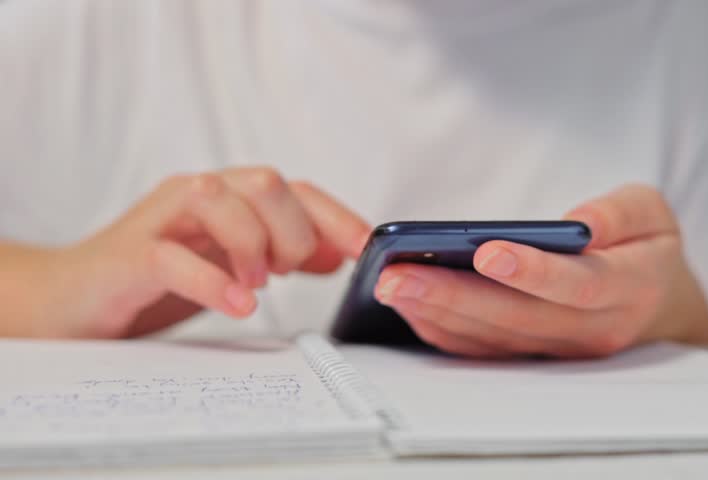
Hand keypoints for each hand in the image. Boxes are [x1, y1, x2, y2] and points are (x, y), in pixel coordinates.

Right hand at [41, 167, 368, 337]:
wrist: (71, 299)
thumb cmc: (155, 278)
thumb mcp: (231, 265)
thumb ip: (281, 253)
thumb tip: (335, 251)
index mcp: (228, 198)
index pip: (295, 190)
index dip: (336, 217)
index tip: (365, 250)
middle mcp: (196, 196)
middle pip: (265, 183)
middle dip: (293, 231)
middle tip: (287, 272)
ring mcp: (160, 220)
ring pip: (219, 198)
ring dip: (253, 243)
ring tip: (257, 285)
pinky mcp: (129, 255)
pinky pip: (174, 257)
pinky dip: (214, 282)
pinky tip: (239, 304)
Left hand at [375, 184, 707, 357]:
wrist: (654, 302)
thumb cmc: (643, 247)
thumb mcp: (652, 213)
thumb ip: (622, 213)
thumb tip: (582, 224)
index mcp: (630, 288)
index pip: (580, 284)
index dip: (532, 271)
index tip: (485, 251)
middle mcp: (593, 329)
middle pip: (519, 319)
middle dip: (455, 296)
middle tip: (400, 274)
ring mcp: (559, 351)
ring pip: (493, 340)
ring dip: (438, 314)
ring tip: (389, 284)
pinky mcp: (531, 356)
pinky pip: (482, 350)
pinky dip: (441, 330)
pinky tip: (406, 304)